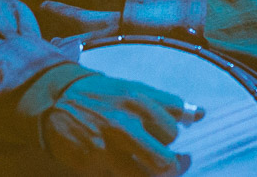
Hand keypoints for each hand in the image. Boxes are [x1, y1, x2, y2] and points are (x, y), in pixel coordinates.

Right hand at [43, 73, 197, 176]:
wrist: (55, 100)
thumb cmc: (101, 94)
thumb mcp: (134, 88)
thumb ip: (168, 103)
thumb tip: (201, 114)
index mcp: (136, 102)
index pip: (173, 130)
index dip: (172, 135)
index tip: (166, 135)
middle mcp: (123, 126)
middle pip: (164, 162)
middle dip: (172, 165)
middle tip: (173, 163)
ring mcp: (106, 150)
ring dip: (153, 174)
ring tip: (153, 168)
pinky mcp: (92, 168)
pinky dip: (130, 175)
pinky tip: (128, 167)